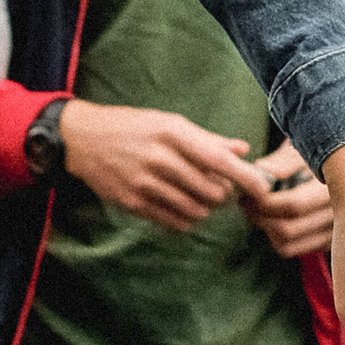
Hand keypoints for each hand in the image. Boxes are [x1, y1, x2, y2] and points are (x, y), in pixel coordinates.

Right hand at [57, 101, 262, 234]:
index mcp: (172, 132)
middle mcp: (159, 158)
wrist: (81, 138)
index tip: (263, 189)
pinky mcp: (133, 202)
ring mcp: (145, 183)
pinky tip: (184, 208)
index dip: (246, 178)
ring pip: (195, 210)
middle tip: (221, 189)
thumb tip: (242, 150)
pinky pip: (173, 221)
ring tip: (201, 198)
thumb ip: (207, 139)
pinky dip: (187, 220)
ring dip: (206, 209)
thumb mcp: (168, 122)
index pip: (219, 161)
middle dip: (224, 195)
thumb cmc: (131, 126)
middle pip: (211, 190)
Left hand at [243, 142, 335, 258]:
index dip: (264, 201)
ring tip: (255, 209)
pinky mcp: (326, 241)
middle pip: (288, 229)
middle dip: (259, 216)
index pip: (294, 205)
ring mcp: (334, 233)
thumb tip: (262, 171)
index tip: (247, 190)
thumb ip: (284, 161)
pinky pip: (293, 249)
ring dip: (264, 229)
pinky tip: (270, 218)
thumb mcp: (306, 147)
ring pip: (287, 244)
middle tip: (245, 201)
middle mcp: (339, 216)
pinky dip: (275, 237)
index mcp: (335, 189)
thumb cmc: (323, 149)